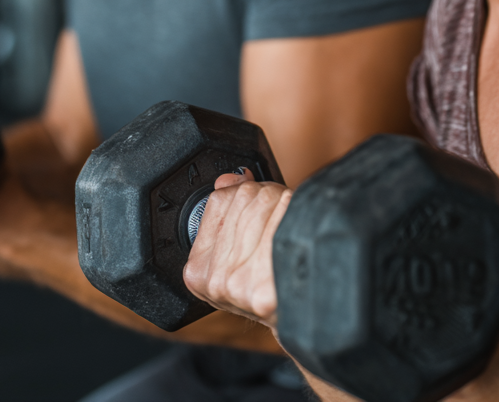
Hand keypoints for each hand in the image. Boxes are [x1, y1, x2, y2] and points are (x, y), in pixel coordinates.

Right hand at [182, 170, 291, 327]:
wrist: (301, 319)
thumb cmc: (270, 286)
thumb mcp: (237, 253)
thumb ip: (227, 212)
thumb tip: (227, 180)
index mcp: (197, 271)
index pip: (218, 200)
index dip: (246, 195)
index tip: (259, 209)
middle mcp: (214, 279)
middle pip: (245, 199)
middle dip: (269, 199)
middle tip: (281, 221)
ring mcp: (238, 284)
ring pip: (265, 202)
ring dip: (285, 204)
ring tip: (290, 229)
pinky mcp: (265, 288)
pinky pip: (285, 220)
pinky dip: (298, 214)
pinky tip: (299, 233)